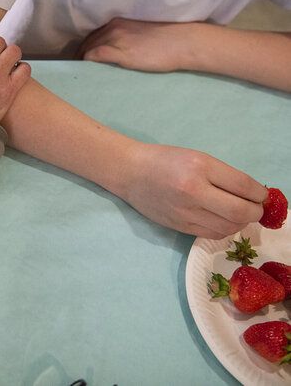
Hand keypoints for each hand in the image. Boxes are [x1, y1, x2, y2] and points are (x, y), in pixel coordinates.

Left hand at [78, 17, 192, 71]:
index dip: (84, 48)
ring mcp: (116, 39)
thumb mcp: (141, 35)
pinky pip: (95, 56)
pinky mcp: (121, 52)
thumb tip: (115, 54)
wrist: (183, 42)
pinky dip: (87, 63)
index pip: (92, 35)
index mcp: (118, 22)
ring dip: (81, 61)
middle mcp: (114, 27)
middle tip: (76, 69)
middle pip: (87, 42)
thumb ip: (125, 40)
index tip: (80, 59)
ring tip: (79, 74)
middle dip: (79, 55)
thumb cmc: (167, 41)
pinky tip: (86, 71)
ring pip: (88, 49)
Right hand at [119, 142, 266, 238]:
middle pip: (240, 211)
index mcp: (199, 166)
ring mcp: (185, 212)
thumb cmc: (164, 160)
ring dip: (241, 222)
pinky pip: (212, 234)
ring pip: (229, 227)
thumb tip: (252, 194)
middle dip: (256, 212)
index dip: (260, 194)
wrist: (130, 172)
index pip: (243, 186)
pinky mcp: (179, 226)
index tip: (262, 195)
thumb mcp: (196, 157)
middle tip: (256, 208)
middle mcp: (193, 191)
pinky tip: (222, 220)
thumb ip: (223, 175)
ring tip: (238, 213)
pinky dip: (224, 228)